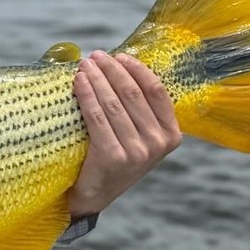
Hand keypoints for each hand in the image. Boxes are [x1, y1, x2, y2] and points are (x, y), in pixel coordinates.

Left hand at [68, 51, 181, 217]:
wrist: (94, 194)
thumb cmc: (114, 156)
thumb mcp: (137, 135)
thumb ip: (137, 108)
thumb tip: (118, 66)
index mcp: (171, 135)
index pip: (156, 91)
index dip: (136, 69)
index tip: (119, 56)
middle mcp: (158, 143)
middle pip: (132, 94)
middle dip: (111, 70)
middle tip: (95, 56)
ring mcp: (137, 152)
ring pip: (113, 103)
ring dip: (96, 79)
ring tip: (83, 66)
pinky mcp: (114, 156)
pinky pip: (97, 116)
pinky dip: (86, 95)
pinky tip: (78, 83)